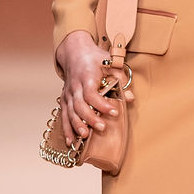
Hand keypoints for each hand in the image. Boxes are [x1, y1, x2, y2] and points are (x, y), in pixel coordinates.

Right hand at [54, 30, 133, 146]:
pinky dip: (66, 129)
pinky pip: (64, 116)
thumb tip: (129, 98)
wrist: (75, 52)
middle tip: (102, 128)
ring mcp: (68, 94)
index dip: (102, 104)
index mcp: (86, 77)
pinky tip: (71, 141)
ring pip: (70, 112)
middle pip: (79, 105)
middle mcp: (74, 87)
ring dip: (77, 125)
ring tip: (85, 136)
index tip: (114, 112)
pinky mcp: (64, 100)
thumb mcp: (111, 64)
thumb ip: (121, 81)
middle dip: (90, 118)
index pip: (92, 94)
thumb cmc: (95, 58)